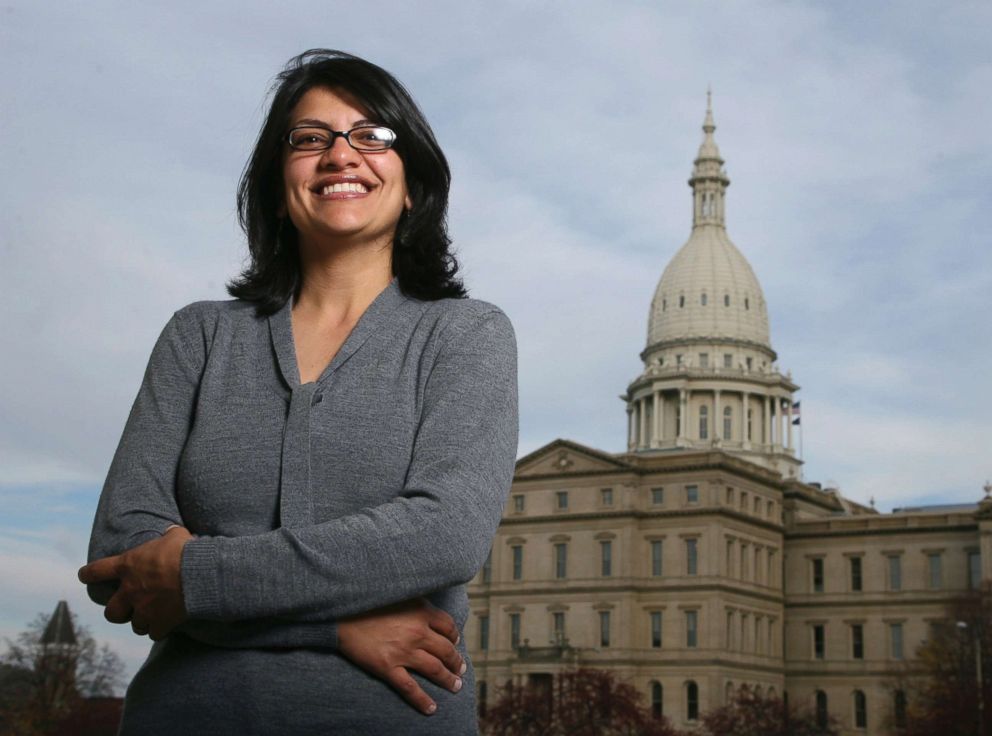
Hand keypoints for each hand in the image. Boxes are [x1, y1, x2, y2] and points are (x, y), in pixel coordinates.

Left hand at [78, 526, 191, 640]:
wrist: (199, 574)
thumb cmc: (185, 551)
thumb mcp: (175, 535)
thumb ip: (168, 535)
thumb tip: (171, 531)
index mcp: (128, 566)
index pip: (96, 571)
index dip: (88, 574)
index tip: (84, 576)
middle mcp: (130, 591)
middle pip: (111, 612)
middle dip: (118, 612)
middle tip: (128, 609)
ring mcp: (143, 609)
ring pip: (136, 625)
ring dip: (143, 622)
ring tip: (153, 618)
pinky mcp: (159, 623)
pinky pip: (155, 633)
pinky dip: (160, 629)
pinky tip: (167, 625)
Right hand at [337, 598, 465, 715]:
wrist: (341, 613)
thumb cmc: (370, 602)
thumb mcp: (400, 595)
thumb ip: (417, 605)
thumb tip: (432, 615)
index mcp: (421, 612)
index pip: (449, 627)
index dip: (454, 637)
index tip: (455, 642)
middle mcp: (417, 632)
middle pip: (446, 650)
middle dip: (456, 662)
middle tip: (461, 669)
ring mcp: (403, 651)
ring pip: (435, 669)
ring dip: (448, 680)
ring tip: (456, 686)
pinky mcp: (388, 667)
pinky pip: (410, 688)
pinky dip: (422, 700)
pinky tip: (431, 708)